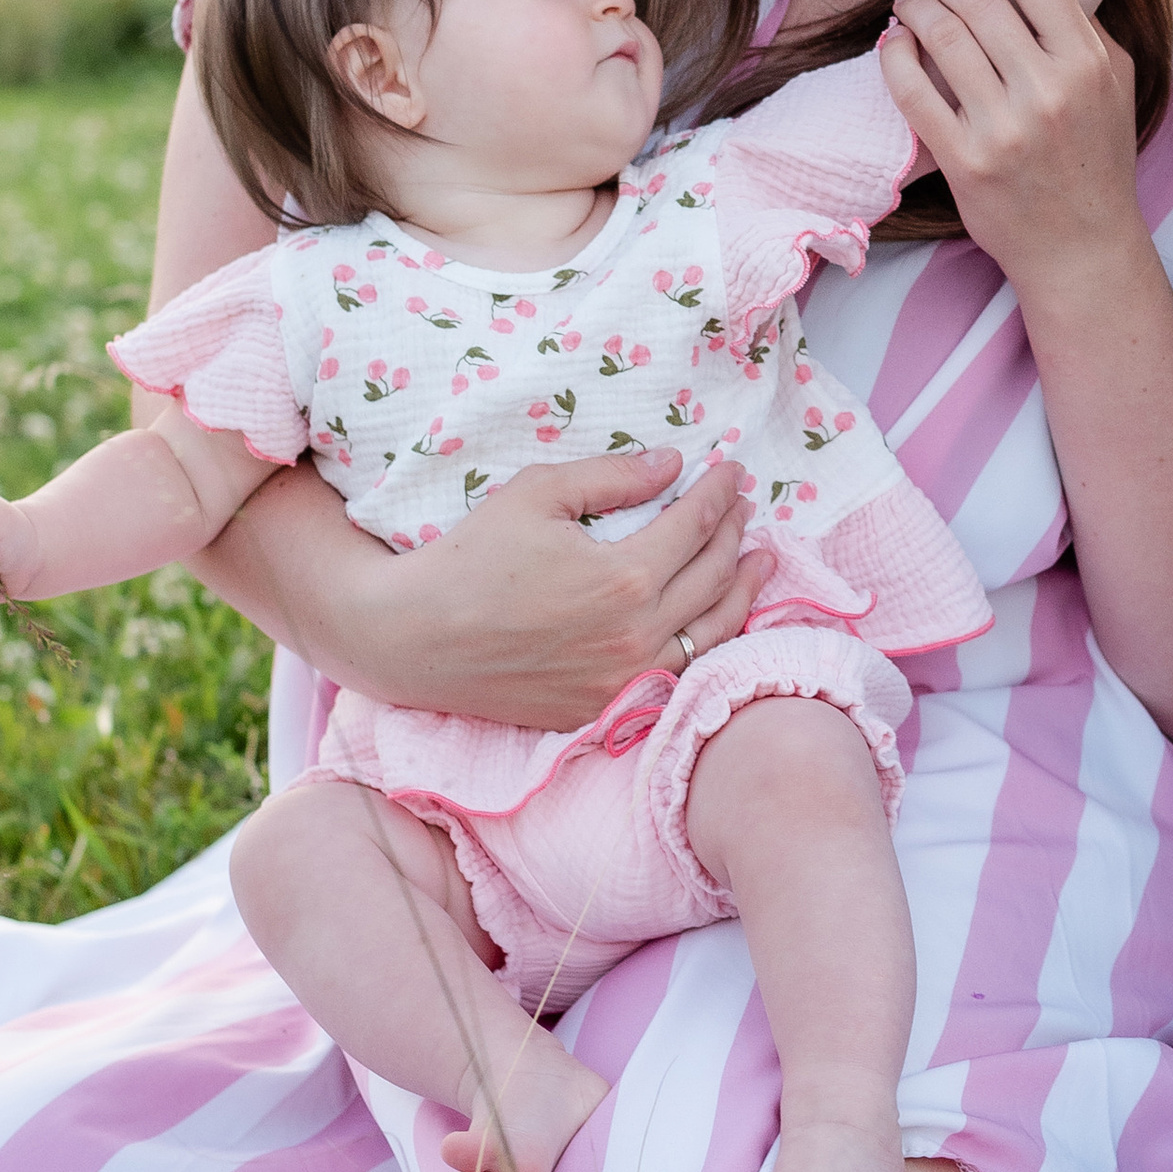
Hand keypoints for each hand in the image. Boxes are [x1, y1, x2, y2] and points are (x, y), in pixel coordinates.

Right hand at [325, 447, 758, 729]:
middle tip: (745, 507)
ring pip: (710, 634)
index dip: (720, 494)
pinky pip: (676, 673)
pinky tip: (714, 619)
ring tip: (759, 563)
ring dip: (741, 593)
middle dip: (735, 534)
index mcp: (624, 578)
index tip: (733, 471)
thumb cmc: (469, 557)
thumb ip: (613, 477)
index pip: (696, 527)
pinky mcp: (603, 707)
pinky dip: (707, 641)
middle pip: (713, 578)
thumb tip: (673, 464)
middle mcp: (635, 635)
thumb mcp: (539, 494)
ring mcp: (622, 679)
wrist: (413, 639)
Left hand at [878, 0, 1145, 291]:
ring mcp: (1004, 127)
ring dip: (916, 6)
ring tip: (911, 4)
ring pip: (941, 36)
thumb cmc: (1098, 160)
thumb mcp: (1114, 85)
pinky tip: (894, 43)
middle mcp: (1048, 90)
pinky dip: (895, 54)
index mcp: (1088, 61)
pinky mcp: (964, 161)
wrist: (1083, 248)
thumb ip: (1084, 26)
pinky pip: (912, 91)